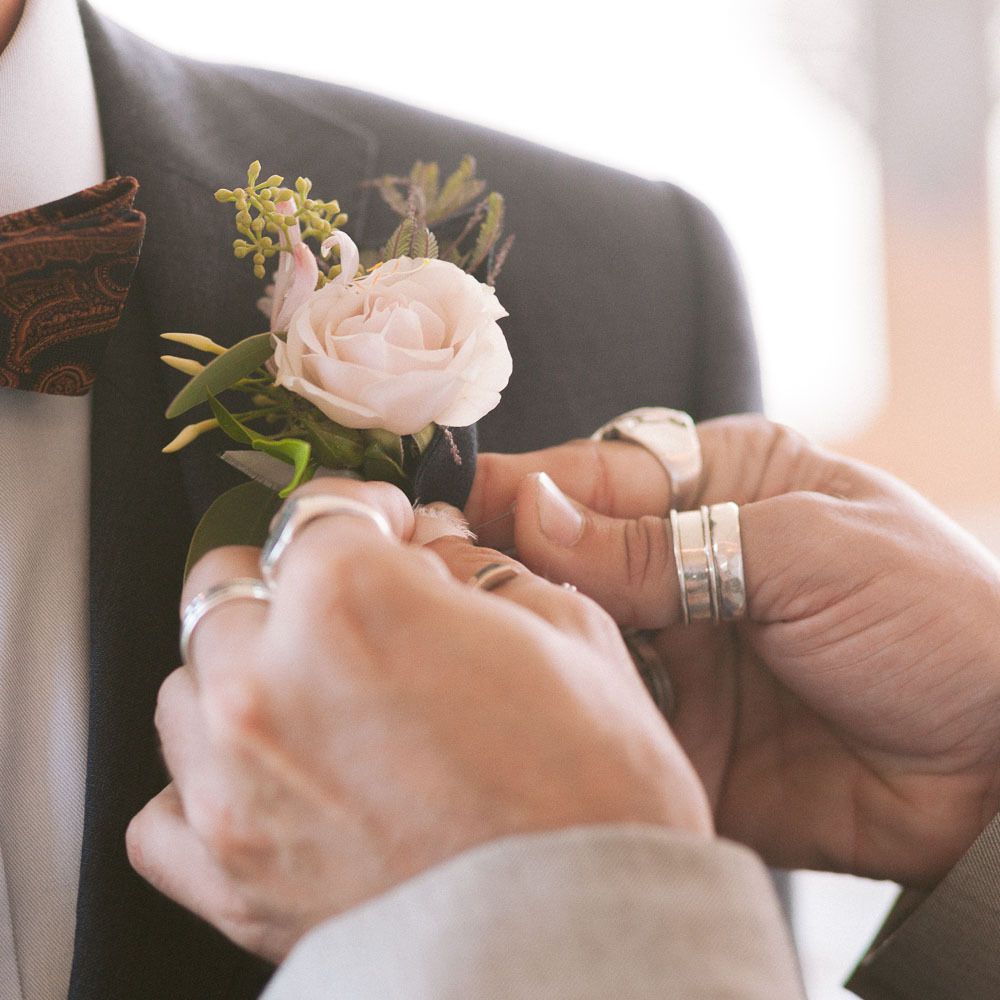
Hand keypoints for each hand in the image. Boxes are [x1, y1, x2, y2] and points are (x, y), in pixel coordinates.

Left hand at [127, 479, 709, 961]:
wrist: (590, 941)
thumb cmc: (596, 794)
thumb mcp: (565, 632)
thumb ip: (474, 565)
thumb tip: (429, 543)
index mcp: (350, 602)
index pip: (316, 509)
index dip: (362, 511)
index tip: (381, 529)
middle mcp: (266, 685)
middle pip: (231, 584)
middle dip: (294, 584)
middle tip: (354, 612)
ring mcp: (232, 787)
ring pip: (187, 685)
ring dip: (245, 674)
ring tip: (321, 702)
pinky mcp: (227, 879)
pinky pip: (165, 810)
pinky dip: (206, 786)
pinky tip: (272, 783)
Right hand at [468, 415, 999, 886]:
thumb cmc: (934, 620)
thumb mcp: (804, 550)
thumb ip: (663, 541)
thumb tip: (533, 511)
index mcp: (717, 487)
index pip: (589, 476)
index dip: (516, 492)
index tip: (440, 512)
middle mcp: (680, 563)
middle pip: (559, 556)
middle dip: (502, 569)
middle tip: (443, 589)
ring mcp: (671, 650)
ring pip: (564, 633)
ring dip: (523, 641)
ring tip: (467, 650)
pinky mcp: (669, 730)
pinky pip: (593, 713)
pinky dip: (557, 711)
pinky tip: (518, 712)